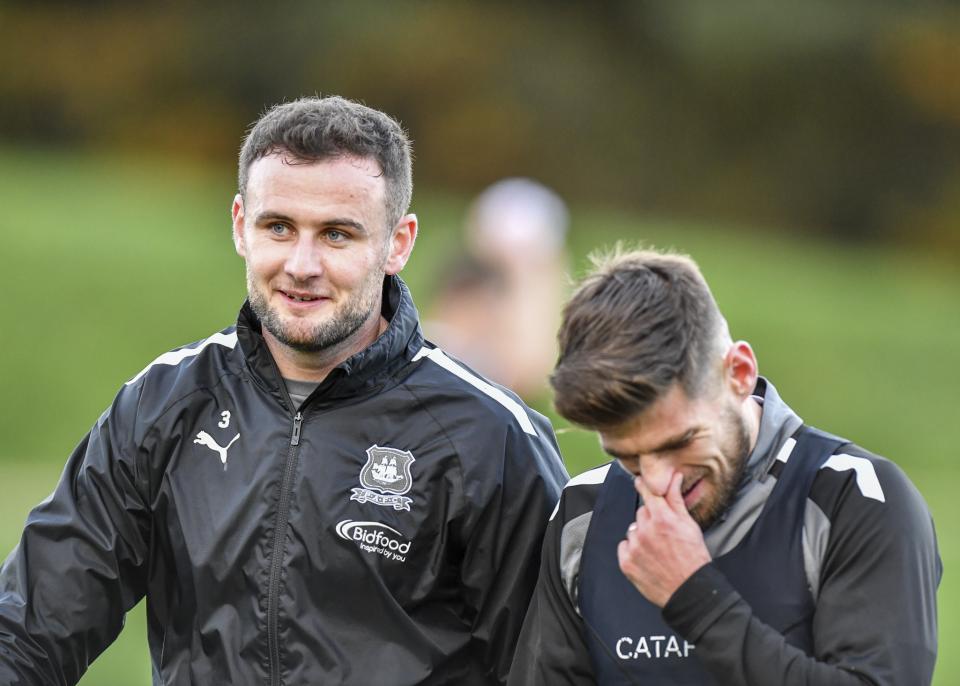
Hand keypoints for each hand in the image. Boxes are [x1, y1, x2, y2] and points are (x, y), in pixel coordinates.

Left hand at [617, 471, 711, 606]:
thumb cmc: (693, 558)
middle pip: (641, 513)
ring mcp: (634, 547)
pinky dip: (632, 550)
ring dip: (641, 535)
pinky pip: (624, 546)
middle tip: (664, 533)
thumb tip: (673, 477)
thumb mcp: (689, 525)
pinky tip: (647, 558)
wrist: (689, 591)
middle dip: (650, 519)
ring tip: (657, 549)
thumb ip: (676, 499)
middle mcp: (645, 530)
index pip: (647, 492)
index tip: (640, 481)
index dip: (644, 486)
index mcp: (662, 519)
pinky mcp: (626, 562)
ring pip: (633, 530)